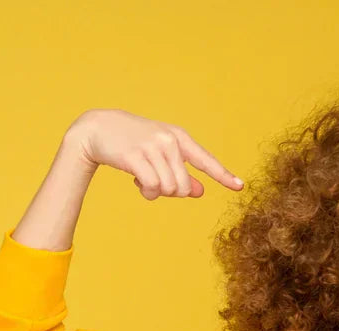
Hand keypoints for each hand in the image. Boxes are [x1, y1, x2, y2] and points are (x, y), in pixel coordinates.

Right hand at [65, 108, 243, 200]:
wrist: (98, 129)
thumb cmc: (133, 143)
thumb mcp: (159, 154)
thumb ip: (180, 171)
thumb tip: (199, 192)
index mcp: (179, 138)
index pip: (206, 160)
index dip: (223, 175)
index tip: (240, 186)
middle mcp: (169, 141)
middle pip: (184, 186)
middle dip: (171, 192)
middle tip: (156, 183)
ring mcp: (152, 147)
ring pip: (168, 188)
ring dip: (156, 193)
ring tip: (144, 180)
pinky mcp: (135, 156)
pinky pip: (152, 187)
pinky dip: (147, 192)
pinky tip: (138, 183)